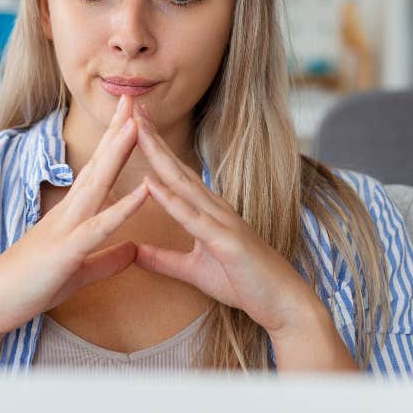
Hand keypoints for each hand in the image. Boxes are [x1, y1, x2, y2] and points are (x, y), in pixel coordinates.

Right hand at [0, 93, 149, 339]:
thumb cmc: (27, 289)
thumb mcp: (77, 274)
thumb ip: (106, 260)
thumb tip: (134, 249)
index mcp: (71, 216)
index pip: (98, 172)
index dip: (116, 144)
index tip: (133, 117)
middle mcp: (68, 214)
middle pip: (99, 165)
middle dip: (118, 131)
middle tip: (135, 96)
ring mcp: (65, 229)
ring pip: (98, 184)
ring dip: (119, 153)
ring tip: (138, 124)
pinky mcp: (66, 252)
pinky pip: (100, 226)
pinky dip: (123, 207)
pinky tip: (144, 190)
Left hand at [129, 102, 324, 335]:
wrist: (282, 303)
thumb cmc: (244, 283)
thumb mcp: (194, 271)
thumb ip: (164, 260)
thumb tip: (134, 252)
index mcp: (208, 211)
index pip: (175, 174)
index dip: (154, 148)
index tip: (132, 124)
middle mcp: (215, 208)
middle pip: (176, 167)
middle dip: (152, 138)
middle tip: (130, 108)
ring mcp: (223, 221)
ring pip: (183, 184)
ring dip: (157, 156)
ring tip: (135, 131)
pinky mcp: (227, 241)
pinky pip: (193, 218)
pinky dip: (171, 200)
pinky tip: (150, 185)